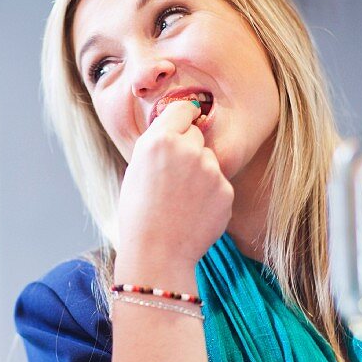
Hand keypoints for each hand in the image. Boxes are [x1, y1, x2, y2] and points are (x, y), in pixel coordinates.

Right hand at [115, 100, 233, 276]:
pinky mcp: (225, 190)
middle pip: (197, 135)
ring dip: (201, 174)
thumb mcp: (136, 169)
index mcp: (159, 140)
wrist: (157, 253)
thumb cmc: (138, 213)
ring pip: (209, 160)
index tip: (182, 127)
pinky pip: (219, 184)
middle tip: (173, 178)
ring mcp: (210, 169)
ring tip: (181, 200)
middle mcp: (187, 148)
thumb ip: (157, 145)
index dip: (181, 119)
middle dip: (189, 149)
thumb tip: (176, 129)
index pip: (183, 109)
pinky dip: (210, 196)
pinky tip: (193, 212)